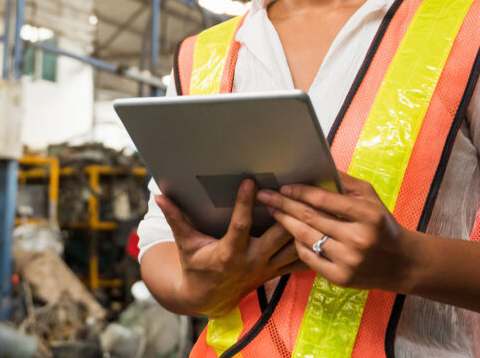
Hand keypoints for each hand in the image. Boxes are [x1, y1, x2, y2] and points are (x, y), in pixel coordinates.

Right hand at [155, 178, 306, 315]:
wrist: (208, 298)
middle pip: (277, 235)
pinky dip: (311, 245)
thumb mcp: (185, 243)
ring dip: (302, 226)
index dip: (245, 203)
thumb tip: (160, 196)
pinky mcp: (276, 271)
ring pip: (294, 247)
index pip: (240, 226)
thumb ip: (176, 218)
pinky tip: (318, 226)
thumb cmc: (196, 266)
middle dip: (285, 212)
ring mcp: (267, 267)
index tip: (250, 181)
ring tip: (308, 200)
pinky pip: (300, 260)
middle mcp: (252, 261)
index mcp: (229, 253)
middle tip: (289, 186)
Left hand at [256, 172, 418, 291]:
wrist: (401, 263)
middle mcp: (359, 239)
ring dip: (284, 223)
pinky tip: (288, 233)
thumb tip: (317, 166)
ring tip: (272, 211)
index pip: (324, 200)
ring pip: (306, 237)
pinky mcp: (341, 278)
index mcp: (368, 215)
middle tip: (265, 196)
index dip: (300, 192)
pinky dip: (296, 244)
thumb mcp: (371, 198)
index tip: (283, 187)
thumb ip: (345, 182)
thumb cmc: (382, 224)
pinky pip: (309, 257)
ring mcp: (349, 261)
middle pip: (310, 218)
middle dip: (283, 205)